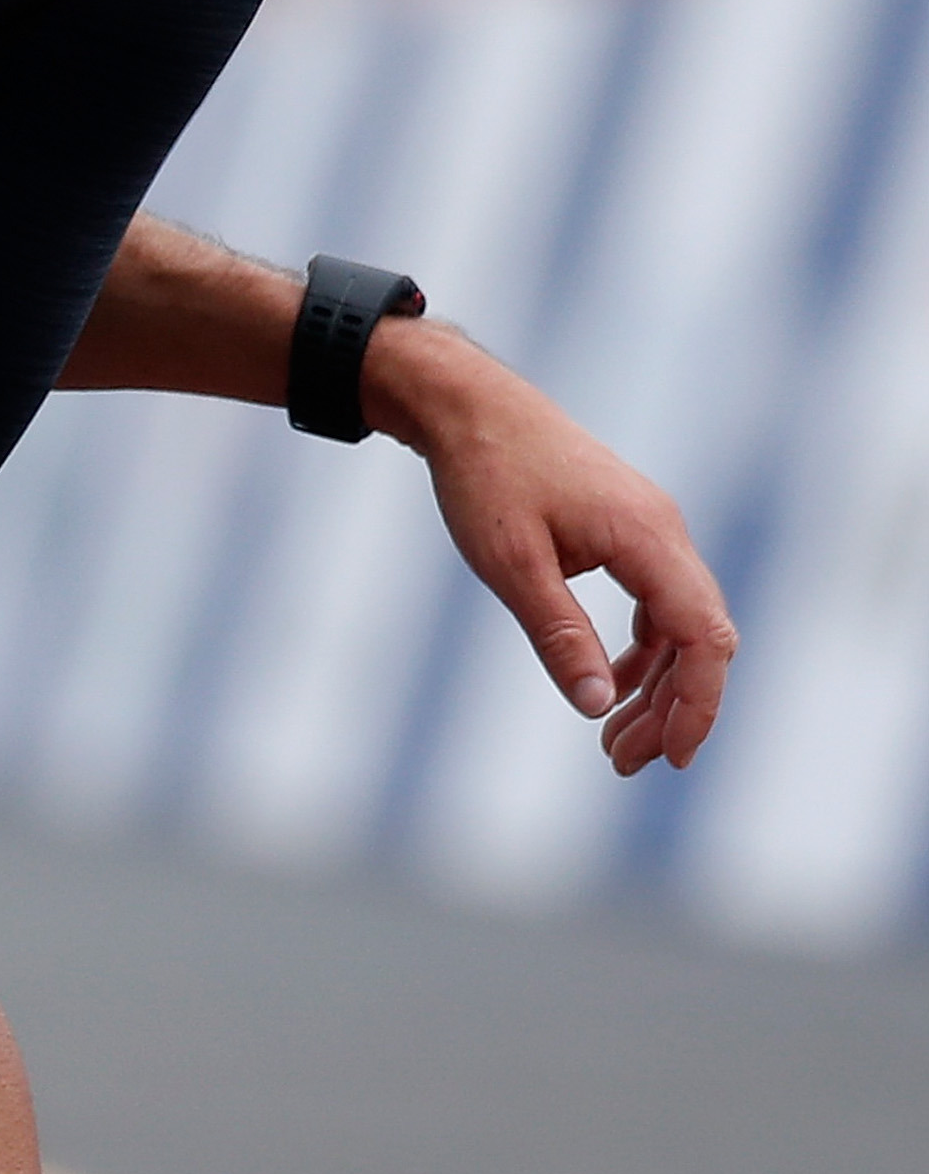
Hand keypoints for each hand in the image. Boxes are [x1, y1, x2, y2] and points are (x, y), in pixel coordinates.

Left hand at [374, 321, 737, 774]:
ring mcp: (651, 532)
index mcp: (648, 538)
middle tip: (626, 765)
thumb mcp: (512, 565)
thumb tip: (597, 706)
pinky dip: (640, 654)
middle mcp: (664, 534)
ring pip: (679, 627)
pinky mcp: (629, 533)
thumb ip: (558, 634)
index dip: (698, 704)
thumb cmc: (485, 476)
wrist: (469, 408)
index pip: (703, 636)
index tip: (671, 757)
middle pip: (700, 639)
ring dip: (656, 688)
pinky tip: (609, 688)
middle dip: (673, 709)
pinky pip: (655, 605)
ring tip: (614, 745)